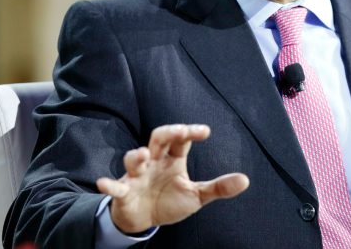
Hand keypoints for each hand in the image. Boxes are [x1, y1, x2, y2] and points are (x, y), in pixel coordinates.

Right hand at [96, 124, 248, 233]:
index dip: (190, 132)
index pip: (181, 140)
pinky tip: (104, 183)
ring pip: (134, 159)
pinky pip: (115, 187)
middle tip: (180, 131)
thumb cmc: (169, 201)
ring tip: (141, 153)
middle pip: (158, 138)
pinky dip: (109, 186)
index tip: (205, 131)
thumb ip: (218, 187)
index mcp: (172, 159)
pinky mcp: (123, 192)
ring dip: (136, 156)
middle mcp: (154, 161)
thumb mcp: (197, 196)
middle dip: (168, 132)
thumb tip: (246, 180)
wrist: (144, 220)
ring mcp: (137, 175)